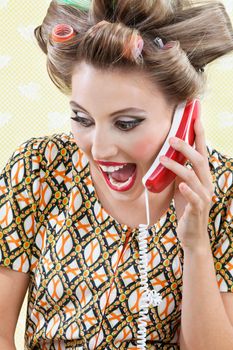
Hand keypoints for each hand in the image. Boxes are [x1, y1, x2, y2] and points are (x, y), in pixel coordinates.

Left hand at [160, 117, 213, 249]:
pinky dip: (187, 190)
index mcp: (202, 177)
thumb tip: (168, 156)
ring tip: (162, 158)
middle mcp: (206, 184)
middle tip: (172, 137)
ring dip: (178, 166)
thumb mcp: (182, 187)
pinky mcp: (197, 210)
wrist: (192, 235)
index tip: (195, 117)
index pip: (202, 152)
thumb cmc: (187, 209)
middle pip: (200, 161)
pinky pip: (193, 198)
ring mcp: (203, 197)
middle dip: (187, 147)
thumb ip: (178, 173)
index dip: (199, 135)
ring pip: (193, 177)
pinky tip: (179, 185)